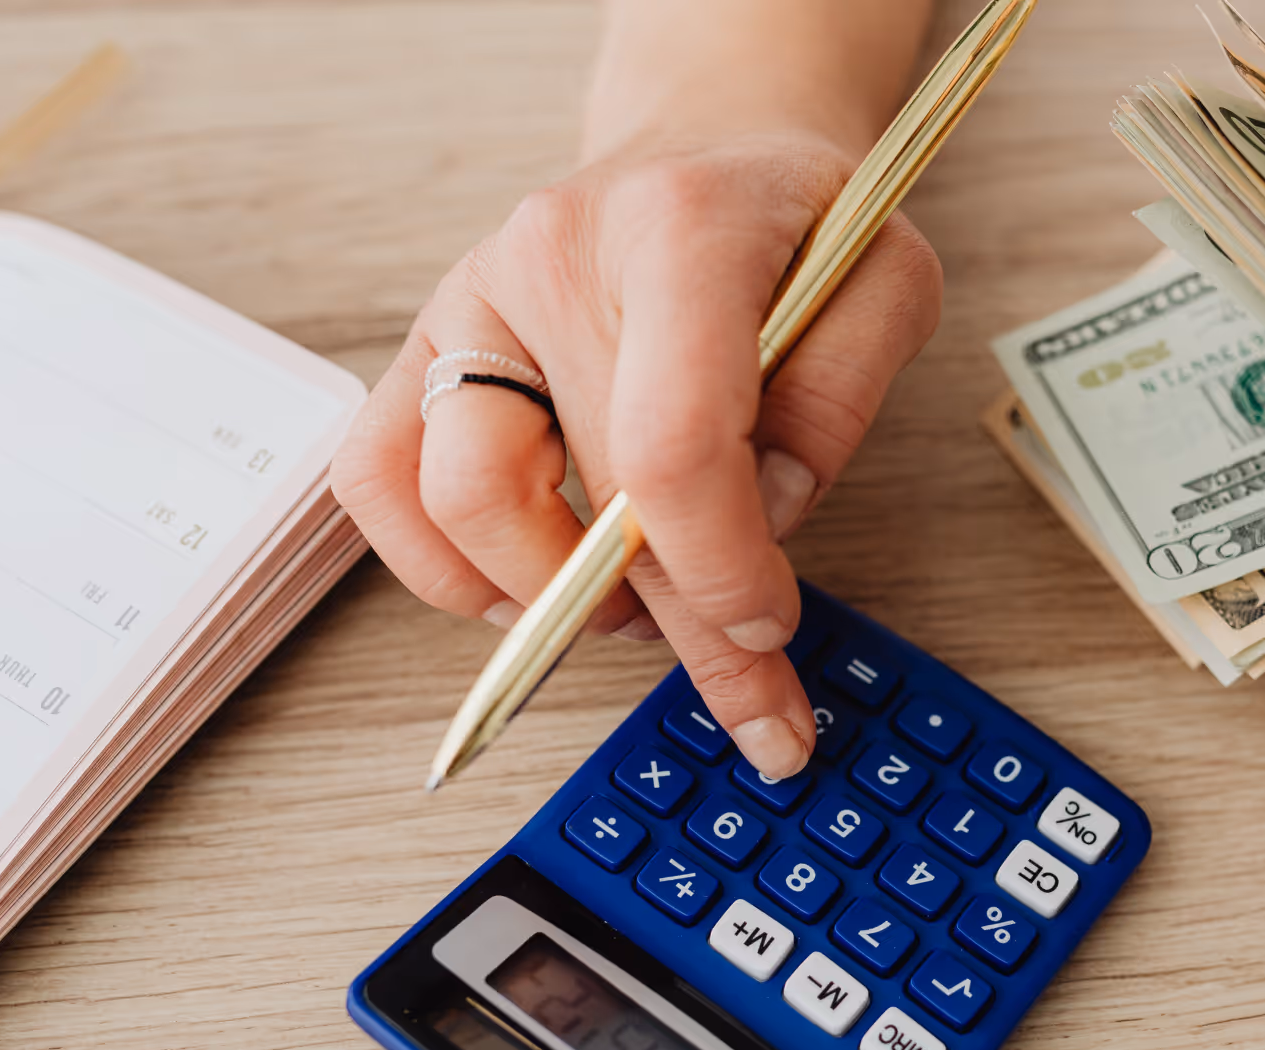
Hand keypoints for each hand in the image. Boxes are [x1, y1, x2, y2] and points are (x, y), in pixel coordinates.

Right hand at [330, 131, 941, 775]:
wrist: (710, 144)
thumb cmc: (796, 223)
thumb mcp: (886, 283)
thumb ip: (842, 399)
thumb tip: (761, 521)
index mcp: (678, 231)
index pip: (673, 440)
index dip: (719, 568)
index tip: (767, 626)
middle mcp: (551, 257)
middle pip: (587, 496)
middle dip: (678, 623)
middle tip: (750, 691)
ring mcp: (472, 299)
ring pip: (459, 503)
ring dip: (552, 596)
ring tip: (637, 603)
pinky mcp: (426, 345)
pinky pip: (378, 482)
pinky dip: (445, 566)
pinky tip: (533, 583)